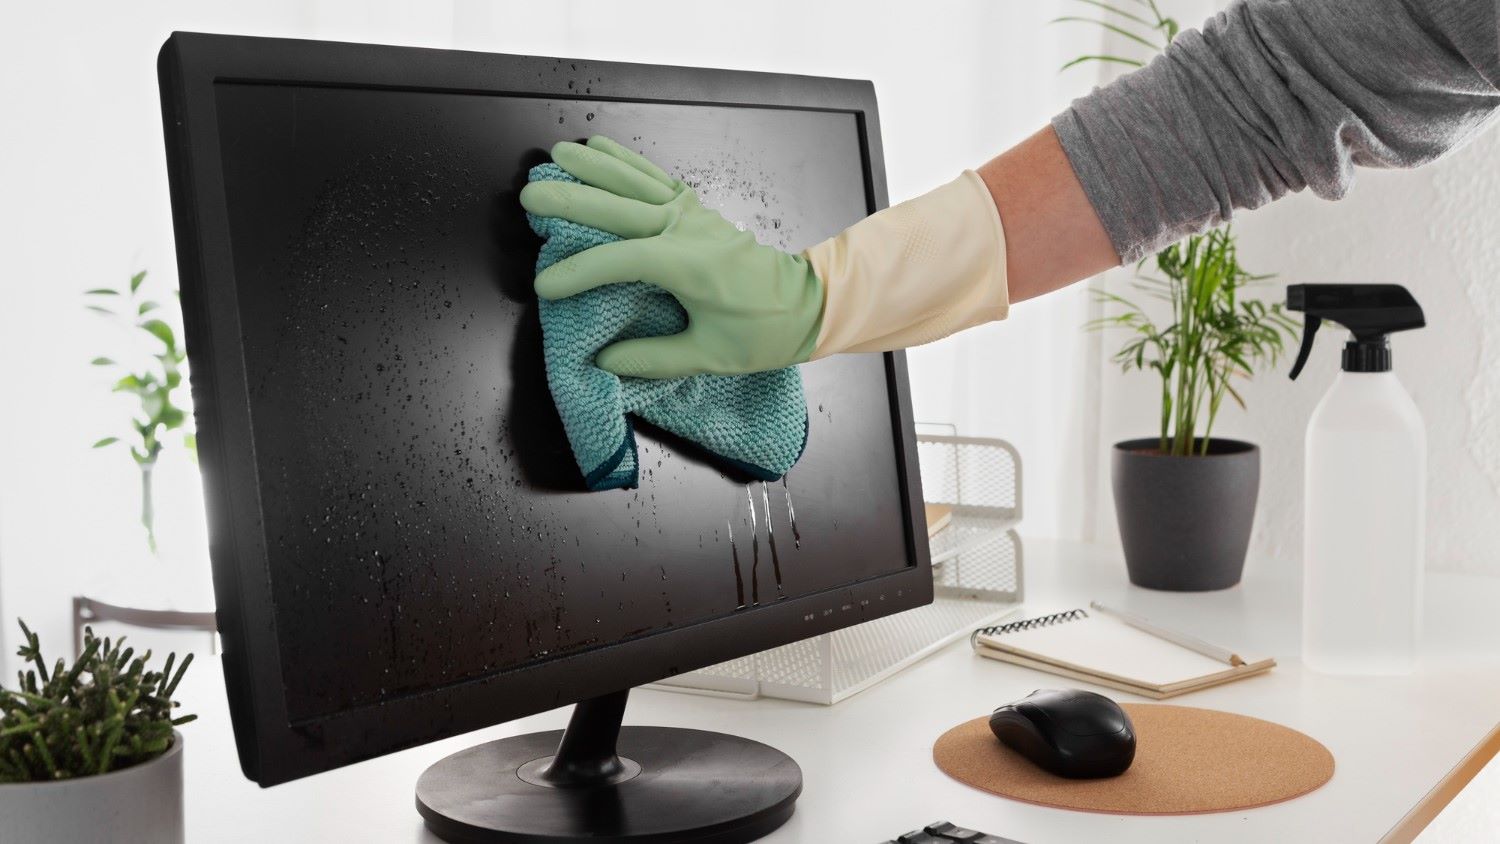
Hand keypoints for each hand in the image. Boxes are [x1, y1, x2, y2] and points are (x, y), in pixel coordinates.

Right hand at [519, 136, 824, 378]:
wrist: (806, 304)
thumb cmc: (763, 332)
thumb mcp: (709, 356)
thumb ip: (653, 358)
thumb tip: (604, 362)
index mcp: (691, 265)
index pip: (622, 261)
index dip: (580, 273)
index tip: (545, 287)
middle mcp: (689, 230)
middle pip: (620, 209)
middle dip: (572, 201)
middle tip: (530, 196)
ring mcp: (693, 214)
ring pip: (635, 183)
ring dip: (593, 167)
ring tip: (555, 155)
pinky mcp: (696, 209)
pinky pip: (656, 177)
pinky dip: (627, 161)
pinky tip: (600, 148)